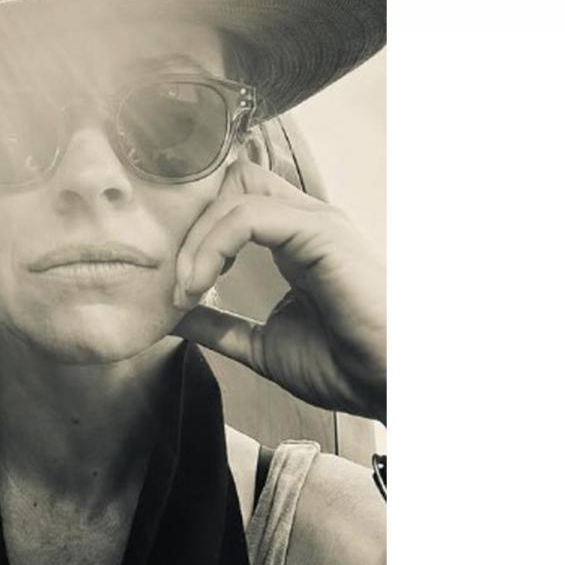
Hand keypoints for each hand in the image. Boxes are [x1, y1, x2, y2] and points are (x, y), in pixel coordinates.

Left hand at [172, 158, 385, 422]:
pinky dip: (212, 246)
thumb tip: (172, 314)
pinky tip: (201, 282)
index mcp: (292, 239)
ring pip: (234, 192)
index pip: (233, 198)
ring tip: (185, 288)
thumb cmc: (345, 365)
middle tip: (176, 278)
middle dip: (191, 222)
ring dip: (195, 240)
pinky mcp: (319, 231)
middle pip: (231, 180)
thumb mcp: (260, 345)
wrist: (392, 384)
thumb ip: (217, 326)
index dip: (194, 228)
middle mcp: (303, 221)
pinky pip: (248, 217)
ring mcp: (313, 221)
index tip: (177, 284)